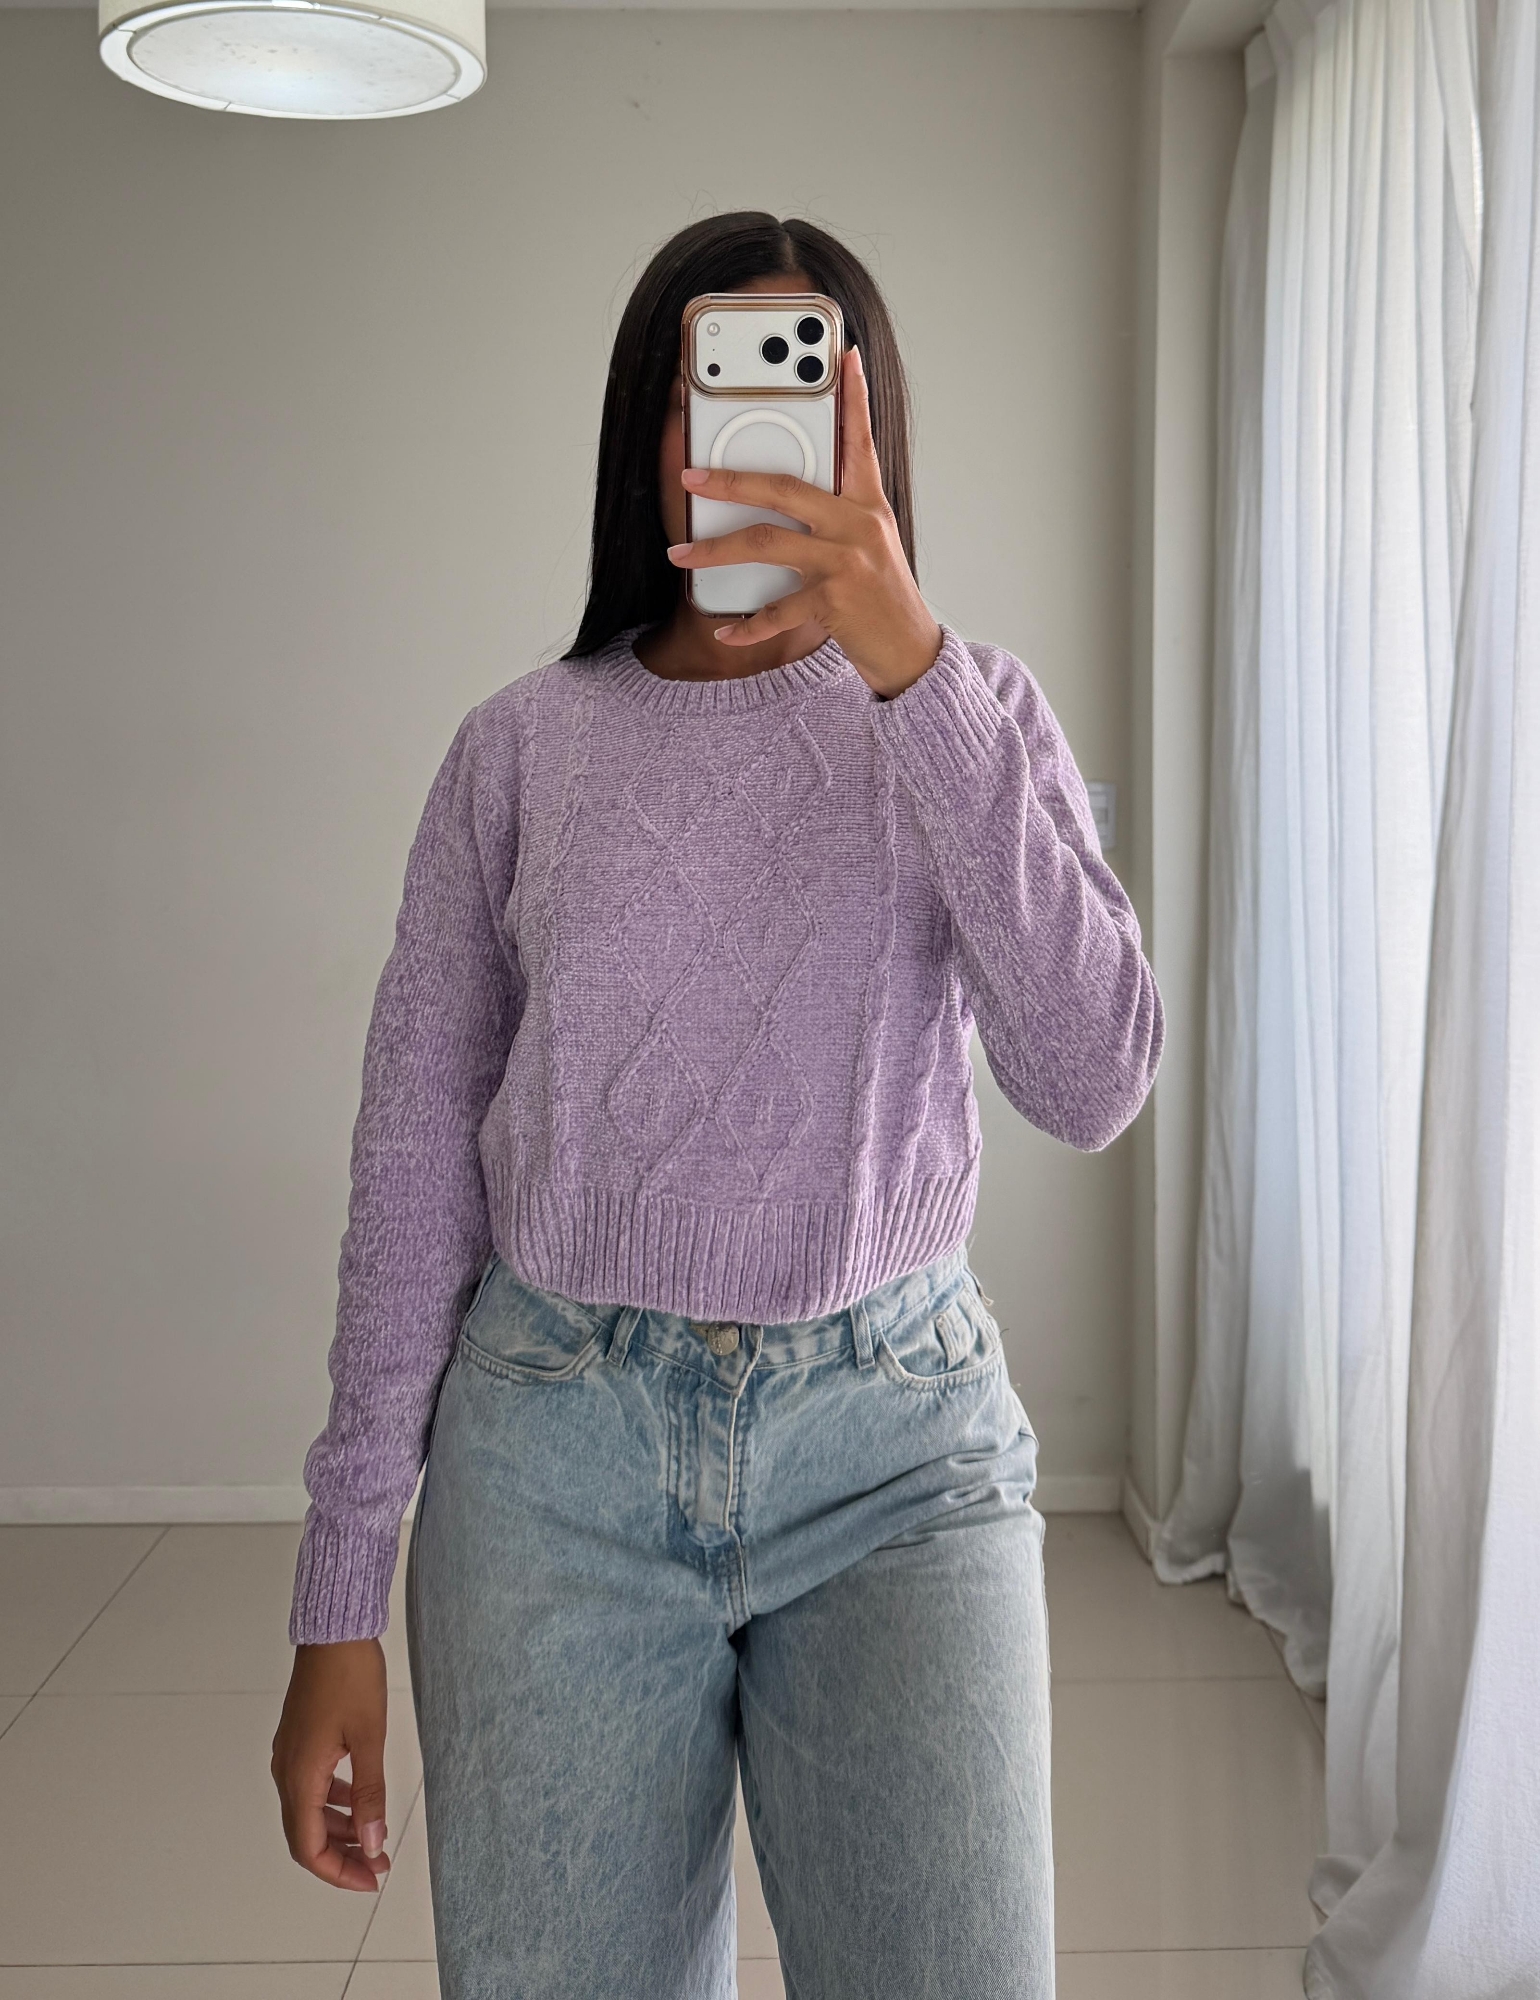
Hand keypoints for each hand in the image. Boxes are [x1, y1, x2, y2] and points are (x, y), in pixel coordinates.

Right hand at [271, 1639, 391, 1892]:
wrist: (334, 1631)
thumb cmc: (351, 1675)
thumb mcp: (370, 1739)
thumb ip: (370, 1795)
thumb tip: (372, 1843)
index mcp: (300, 1776)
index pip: (308, 1848)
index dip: (338, 1872)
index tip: (371, 1878)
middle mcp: (287, 1770)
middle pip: (305, 1835)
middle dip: (341, 1856)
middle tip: (378, 1864)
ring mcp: (290, 1754)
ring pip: (308, 1811)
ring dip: (339, 1829)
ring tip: (374, 1835)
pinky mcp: (299, 1740)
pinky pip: (311, 1786)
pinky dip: (334, 1802)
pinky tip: (359, 1798)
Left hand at [666, 346, 943, 698]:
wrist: (908, 648)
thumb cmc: (879, 593)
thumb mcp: (869, 540)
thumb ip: (837, 510)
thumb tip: (782, 491)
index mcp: (867, 503)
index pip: (859, 439)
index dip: (853, 395)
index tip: (844, 355)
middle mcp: (858, 525)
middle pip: (784, 488)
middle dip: (730, 480)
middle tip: (690, 477)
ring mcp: (845, 562)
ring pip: (766, 544)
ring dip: (715, 550)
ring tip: (680, 553)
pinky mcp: (834, 602)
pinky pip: (775, 610)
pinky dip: (746, 625)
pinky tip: (724, 631)